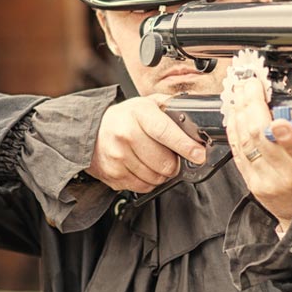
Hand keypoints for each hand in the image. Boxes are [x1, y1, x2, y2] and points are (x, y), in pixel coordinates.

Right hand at [87, 94, 206, 192]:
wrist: (93, 131)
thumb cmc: (126, 118)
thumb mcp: (148, 104)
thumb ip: (171, 108)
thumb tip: (197, 120)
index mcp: (138, 113)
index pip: (165, 132)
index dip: (186, 146)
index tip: (199, 154)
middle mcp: (125, 134)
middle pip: (164, 162)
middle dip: (175, 163)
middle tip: (172, 156)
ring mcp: (117, 156)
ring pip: (156, 178)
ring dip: (162, 173)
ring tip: (155, 160)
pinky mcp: (114, 174)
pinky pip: (143, 187)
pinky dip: (149, 181)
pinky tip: (143, 167)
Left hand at [225, 76, 291, 230]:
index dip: (287, 135)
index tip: (279, 121)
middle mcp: (285, 176)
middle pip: (262, 137)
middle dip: (253, 106)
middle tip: (251, 85)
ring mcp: (265, 180)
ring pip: (246, 141)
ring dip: (240, 112)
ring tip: (241, 92)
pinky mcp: (251, 182)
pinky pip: (237, 151)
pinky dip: (234, 128)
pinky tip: (234, 113)